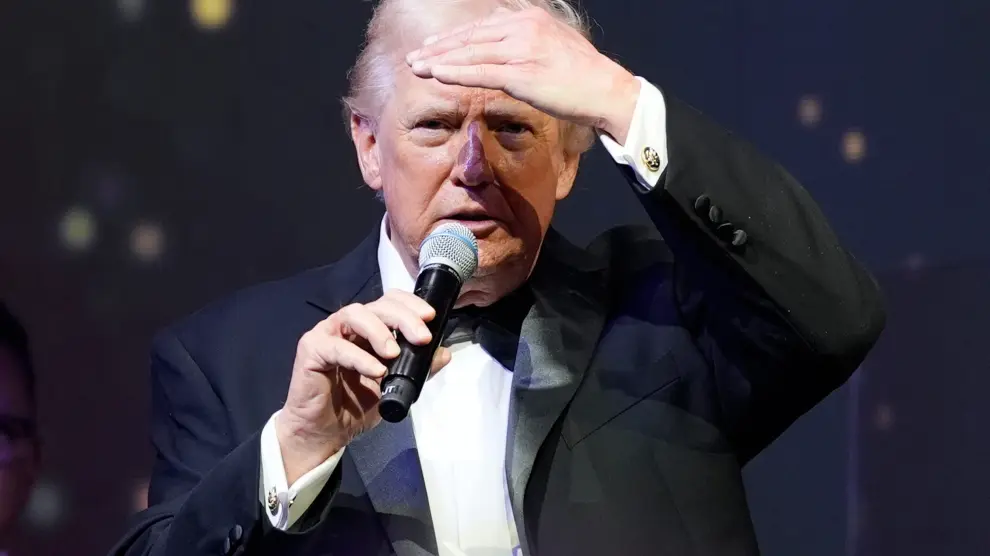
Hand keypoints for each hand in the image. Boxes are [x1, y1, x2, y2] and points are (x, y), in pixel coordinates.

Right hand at [276, 290, 451, 483]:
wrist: (325, 432)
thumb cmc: (355, 405)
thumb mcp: (395, 387)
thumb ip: (418, 369)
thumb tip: (443, 353)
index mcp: (369, 329)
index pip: (390, 302)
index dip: (410, 304)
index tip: (430, 317)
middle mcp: (348, 325)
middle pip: (376, 305)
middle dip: (403, 318)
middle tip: (421, 337)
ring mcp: (328, 334)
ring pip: (354, 314)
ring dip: (379, 331)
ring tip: (395, 353)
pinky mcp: (311, 349)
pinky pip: (336, 346)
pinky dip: (359, 357)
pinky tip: (376, 370)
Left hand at [405, 7, 640, 143]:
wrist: (606, 89)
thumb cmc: (583, 75)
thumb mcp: (554, 44)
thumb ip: (529, 40)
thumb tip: (507, 46)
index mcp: (530, 18)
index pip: (483, 26)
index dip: (455, 37)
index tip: (434, 45)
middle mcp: (522, 28)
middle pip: (471, 37)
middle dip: (439, 47)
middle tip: (415, 56)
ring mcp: (521, 49)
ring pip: (470, 53)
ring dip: (439, 60)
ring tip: (416, 67)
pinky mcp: (520, 73)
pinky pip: (479, 72)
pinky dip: (454, 72)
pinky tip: (436, 75)